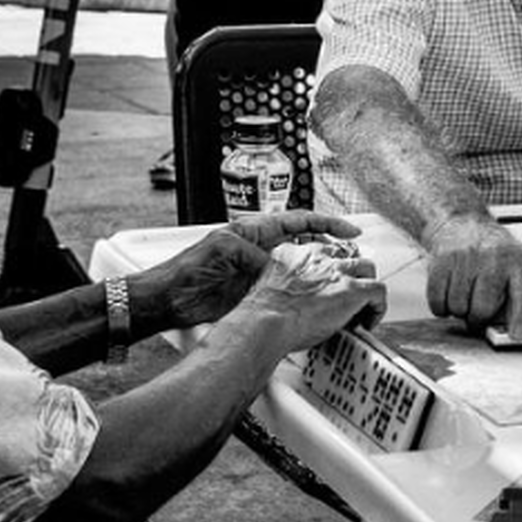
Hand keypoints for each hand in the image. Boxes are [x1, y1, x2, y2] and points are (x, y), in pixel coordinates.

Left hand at [137, 211, 365, 331]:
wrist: (169, 300)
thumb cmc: (187, 269)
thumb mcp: (224, 250)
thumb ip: (255, 255)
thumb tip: (278, 266)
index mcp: (254, 232)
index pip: (299, 221)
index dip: (326, 224)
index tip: (349, 231)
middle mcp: (262, 250)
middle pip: (305, 244)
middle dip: (331, 248)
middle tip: (352, 257)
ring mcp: (261, 273)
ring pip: (301, 269)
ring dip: (321, 273)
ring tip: (341, 277)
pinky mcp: (258, 295)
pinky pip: (288, 292)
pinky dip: (304, 294)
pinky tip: (317, 298)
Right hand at [241, 242, 386, 352]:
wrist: (265, 323)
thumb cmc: (261, 316)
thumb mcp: (269, 288)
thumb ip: (284, 286)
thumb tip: (295, 303)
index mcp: (294, 253)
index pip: (321, 254)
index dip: (329, 272)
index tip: (327, 288)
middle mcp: (318, 256)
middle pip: (347, 258)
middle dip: (351, 277)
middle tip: (348, 299)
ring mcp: (337, 271)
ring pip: (367, 269)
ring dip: (367, 289)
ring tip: (362, 310)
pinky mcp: (352, 288)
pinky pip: (379, 291)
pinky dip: (378, 307)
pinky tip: (368, 322)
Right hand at [422, 216, 521, 336]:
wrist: (461, 225)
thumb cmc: (492, 255)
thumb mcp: (515, 270)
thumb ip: (517, 301)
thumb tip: (511, 332)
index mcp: (519, 260)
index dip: (521, 317)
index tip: (516, 335)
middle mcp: (494, 256)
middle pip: (483, 307)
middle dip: (479, 318)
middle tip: (478, 312)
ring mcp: (467, 257)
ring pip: (458, 307)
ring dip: (460, 310)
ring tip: (465, 296)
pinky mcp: (442, 261)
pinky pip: (438, 301)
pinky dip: (442, 307)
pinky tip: (450, 295)